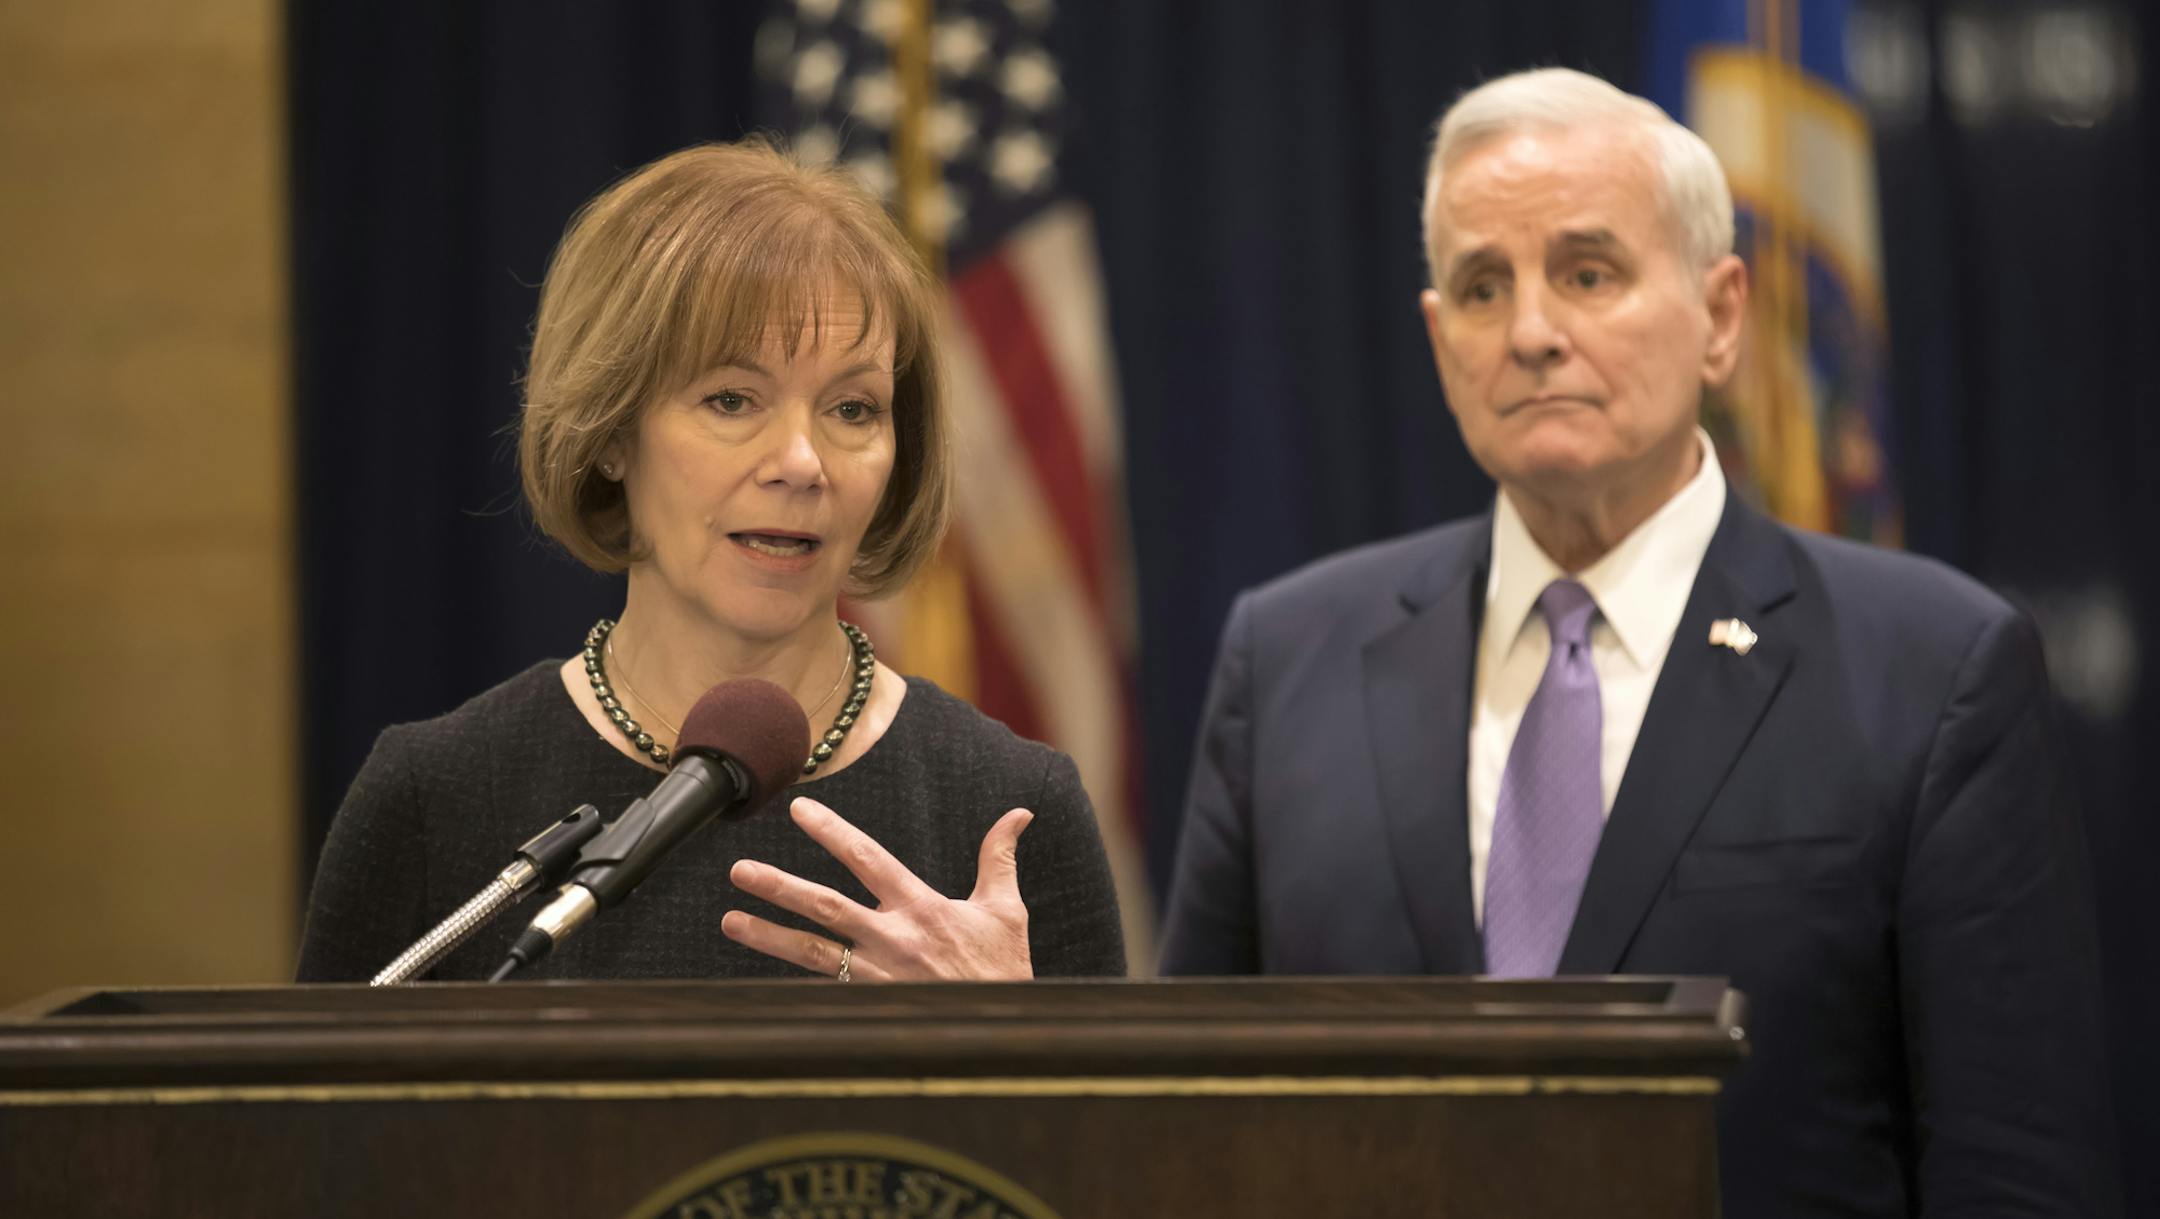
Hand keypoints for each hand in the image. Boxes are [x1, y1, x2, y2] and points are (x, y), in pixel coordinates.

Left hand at [721, 796, 1034, 980]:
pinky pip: (822, 990)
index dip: (833, 833)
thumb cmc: (1003, 970)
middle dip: (780, 887)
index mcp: (922, 909)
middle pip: (826, 907)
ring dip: (768, 936)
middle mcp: (893, 940)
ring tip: (729, 921)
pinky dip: (790, 982)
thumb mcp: (1006, 911)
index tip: (799, 811)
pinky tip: (756, 979)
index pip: (869, 860)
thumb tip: (1018, 814)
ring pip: (812, 952)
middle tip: (740, 870)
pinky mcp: (870, 1005)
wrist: (1001, 1035)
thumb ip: (999, 859)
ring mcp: (877, 976)